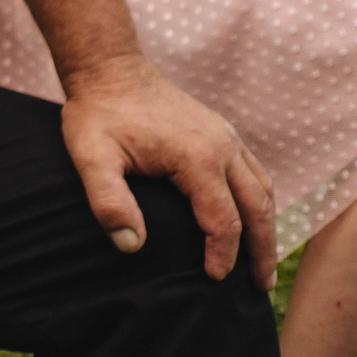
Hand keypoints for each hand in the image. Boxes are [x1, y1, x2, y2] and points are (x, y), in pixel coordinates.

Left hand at [57, 54, 274, 288]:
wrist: (107, 68)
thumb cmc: (97, 113)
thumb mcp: (90, 156)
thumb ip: (108, 201)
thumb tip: (131, 246)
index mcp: (198, 157)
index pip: (223, 221)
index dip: (222, 255)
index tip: (212, 280)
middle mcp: (223, 146)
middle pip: (258, 209)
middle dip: (262, 252)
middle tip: (261, 288)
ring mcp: (226, 136)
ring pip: (263, 190)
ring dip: (267, 227)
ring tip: (263, 262)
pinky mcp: (220, 131)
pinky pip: (254, 171)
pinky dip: (260, 200)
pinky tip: (253, 217)